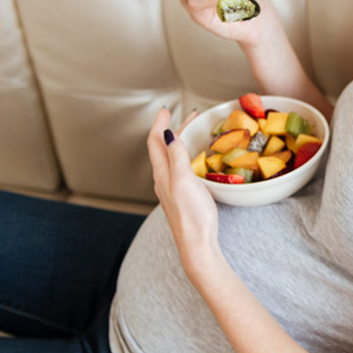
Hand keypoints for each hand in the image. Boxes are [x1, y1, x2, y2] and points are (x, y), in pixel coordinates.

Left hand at [147, 107, 225, 285]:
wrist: (197, 244)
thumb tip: (168, 133)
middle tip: (190, 117)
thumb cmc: (192, 214)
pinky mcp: (181, 196)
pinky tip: (196, 160)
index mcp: (162, 173)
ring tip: (193, 132)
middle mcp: (163, 179)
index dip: (159, 124)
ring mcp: (171, 188)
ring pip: (170, 158)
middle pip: (162, 148)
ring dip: (179, 141)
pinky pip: (179, 168)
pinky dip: (185, 156)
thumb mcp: (183, 180)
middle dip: (172, 129)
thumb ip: (176, 157)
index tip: (167, 109)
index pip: (155, 141)